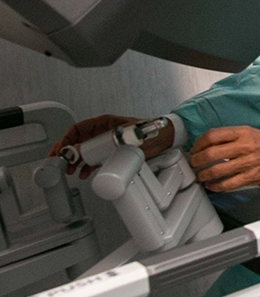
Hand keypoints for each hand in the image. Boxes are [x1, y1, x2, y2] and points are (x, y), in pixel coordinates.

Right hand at [50, 114, 173, 178]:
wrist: (164, 139)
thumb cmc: (147, 132)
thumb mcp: (124, 137)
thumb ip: (105, 143)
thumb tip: (86, 149)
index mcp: (104, 122)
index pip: (78, 129)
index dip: (66, 139)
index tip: (60, 151)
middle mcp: (103, 132)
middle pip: (78, 141)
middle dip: (67, 152)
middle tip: (59, 164)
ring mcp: (107, 143)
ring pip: (85, 151)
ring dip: (75, 162)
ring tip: (70, 172)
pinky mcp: (112, 152)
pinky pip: (95, 159)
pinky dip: (87, 167)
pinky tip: (84, 174)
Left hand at [188, 126, 259, 191]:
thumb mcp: (250, 132)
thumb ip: (231, 137)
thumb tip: (210, 144)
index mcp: (242, 133)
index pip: (212, 136)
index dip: (198, 143)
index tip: (195, 149)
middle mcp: (244, 146)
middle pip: (210, 153)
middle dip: (196, 160)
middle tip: (193, 163)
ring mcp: (247, 162)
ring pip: (216, 170)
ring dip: (203, 175)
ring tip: (199, 176)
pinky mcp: (251, 176)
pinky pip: (227, 184)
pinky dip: (215, 186)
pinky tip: (211, 185)